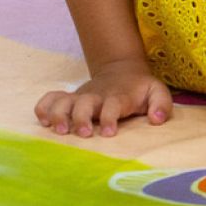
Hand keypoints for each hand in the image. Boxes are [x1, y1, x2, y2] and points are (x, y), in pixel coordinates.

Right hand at [36, 61, 173, 136]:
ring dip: (58, 115)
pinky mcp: (69, 98)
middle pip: (83, 104)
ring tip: (60, 131)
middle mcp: (96, 97)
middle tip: (84, 134)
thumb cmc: (140, 89)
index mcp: (119, 97)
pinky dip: (43, 107)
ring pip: (63, 102)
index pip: (113, 105)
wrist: (122, 71)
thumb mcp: (158, 92)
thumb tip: (157, 120)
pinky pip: (49, 99)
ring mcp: (80, 97)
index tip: (109, 133)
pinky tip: (43, 121)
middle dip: (81, 118)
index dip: (110, 118)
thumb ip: (162, 105)